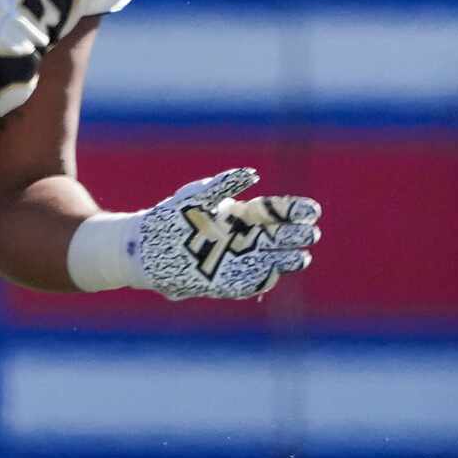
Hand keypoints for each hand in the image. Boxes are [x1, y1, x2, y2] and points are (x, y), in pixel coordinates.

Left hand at [93, 168, 320, 300]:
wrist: (145, 248)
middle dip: (299, 235)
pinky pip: (251, 282)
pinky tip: (273, 273)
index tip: (312, 211)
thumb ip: (223, 185)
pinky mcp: (227, 281)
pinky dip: (264, 279)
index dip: (297, 211)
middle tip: (309, 234)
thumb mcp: (195, 195)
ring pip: (274, 261)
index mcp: (243, 214)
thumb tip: (252, 174)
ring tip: (301, 257)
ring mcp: (239, 260)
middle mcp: (246, 238)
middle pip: (282, 236)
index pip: (278, 212)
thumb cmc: (170, 217)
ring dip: (289, 260)